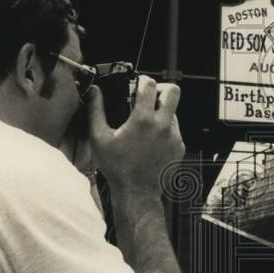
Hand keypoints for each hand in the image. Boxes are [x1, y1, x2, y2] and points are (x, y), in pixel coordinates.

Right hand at [87, 75, 184, 193]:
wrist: (137, 193)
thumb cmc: (117, 168)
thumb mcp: (99, 138)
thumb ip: (96, 111)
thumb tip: (94, 93)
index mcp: (143, 120)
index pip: (150, 84)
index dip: (143, 80)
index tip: (138, 83)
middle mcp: (162, 125)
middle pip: (173, 91)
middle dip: (162, 88)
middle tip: (150, 96)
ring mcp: (174, 136)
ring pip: (173, 111)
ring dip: (161, 112)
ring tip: (145, 125)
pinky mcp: (179, 147)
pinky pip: (175, 130)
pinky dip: (164, 130)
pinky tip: (150, 141)